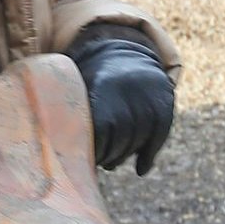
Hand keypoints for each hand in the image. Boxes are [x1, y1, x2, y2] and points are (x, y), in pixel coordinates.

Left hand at [67, 34, 173, 174]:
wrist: (125, 54)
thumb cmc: (91, 82)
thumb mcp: (78, 89)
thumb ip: (71, 114)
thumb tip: (59, 151)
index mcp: (102, 85)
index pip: (101, 130)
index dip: (95, 150)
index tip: (85, 159)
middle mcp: (128, 89)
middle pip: (121, 138)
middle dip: (109, 155)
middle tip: (99, 162)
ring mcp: (149, 95)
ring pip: (139, 139)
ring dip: (125, 156)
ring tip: (112, 162)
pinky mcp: (165, 102)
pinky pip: (159, 135)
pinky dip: (149, 155)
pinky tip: (141, 169)